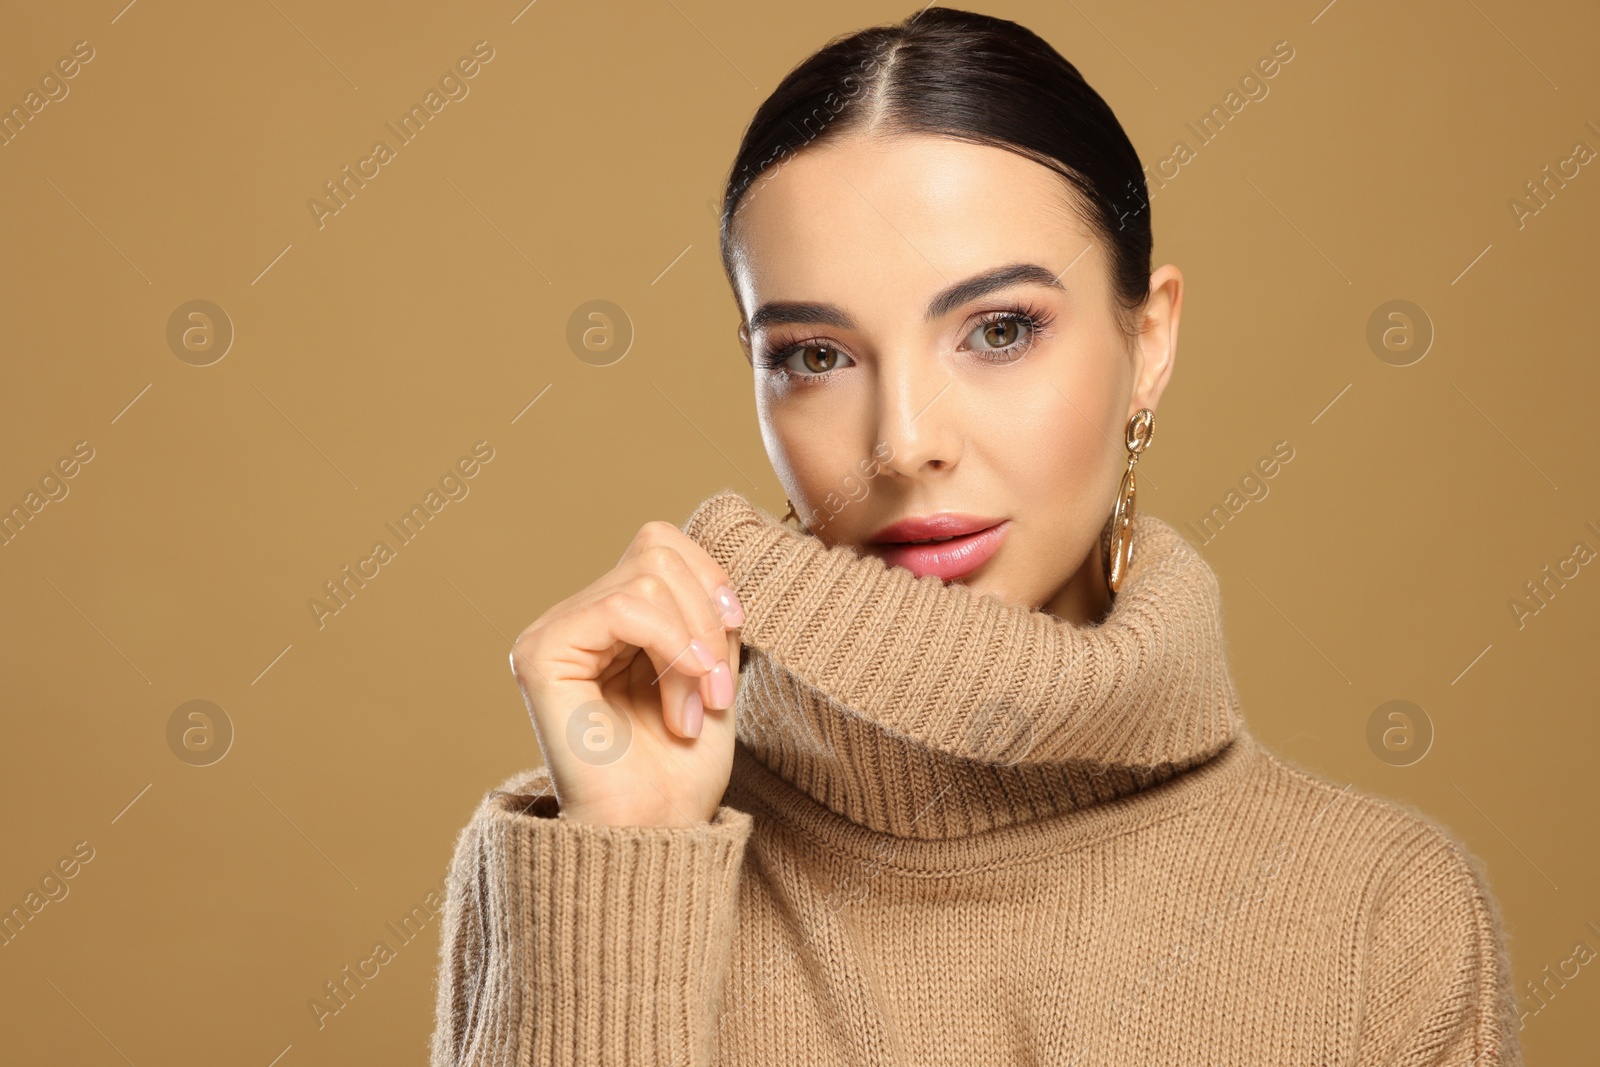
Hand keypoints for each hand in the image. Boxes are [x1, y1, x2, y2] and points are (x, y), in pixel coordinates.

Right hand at [510, 520, 743, 826]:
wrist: (655, 836)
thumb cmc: (680, 768)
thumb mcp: (711, 669)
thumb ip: (703, 609)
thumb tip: (708, 559)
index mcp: (608, 618)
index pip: (659, 545)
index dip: (709, 577)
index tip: (734, 636)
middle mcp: (573, 618)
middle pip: (657, 552)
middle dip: (707, 619)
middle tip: (717, 692)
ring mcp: (553, 632)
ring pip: (649, 577)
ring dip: (695, 647)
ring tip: (696, 709)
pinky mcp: (541, 653)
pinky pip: (625, 606)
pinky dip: (673, 649)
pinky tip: (681, 709)